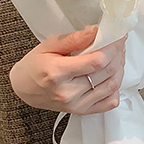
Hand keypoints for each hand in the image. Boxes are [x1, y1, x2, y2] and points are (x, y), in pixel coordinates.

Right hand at [9, 25, 126, 114]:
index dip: (113, 47)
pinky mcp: (83, 112)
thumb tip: (96, 31)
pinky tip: (112, 75)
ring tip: (117, 56)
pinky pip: (110, 102)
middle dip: (118, 54)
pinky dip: (116, 88)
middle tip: (118, 43)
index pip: (96, 61)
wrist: (24, 88)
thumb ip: (74, 39)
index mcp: (57, 73)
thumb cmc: (35, 65)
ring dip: (120, 68)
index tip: (119, 36)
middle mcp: (68, 92)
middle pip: (107, 72)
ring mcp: (77, 105)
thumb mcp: (49, 45)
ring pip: (112, 86)